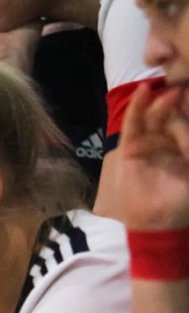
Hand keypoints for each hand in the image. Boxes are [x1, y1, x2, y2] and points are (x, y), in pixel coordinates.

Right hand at [120, 83, 188, 230]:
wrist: (158, 221)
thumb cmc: (182, 201)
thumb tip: (184, 126)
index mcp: (184, 150)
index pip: (187, 125)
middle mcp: (167, 145)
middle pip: (172, 118)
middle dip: (180, 105)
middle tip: (185, 92)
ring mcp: (147, 146)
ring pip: (155, 119)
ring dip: (162, 104)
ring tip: (171, 93)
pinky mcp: (129, 150)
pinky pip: (133, 126)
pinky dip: (137, 108)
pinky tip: (144, 91)